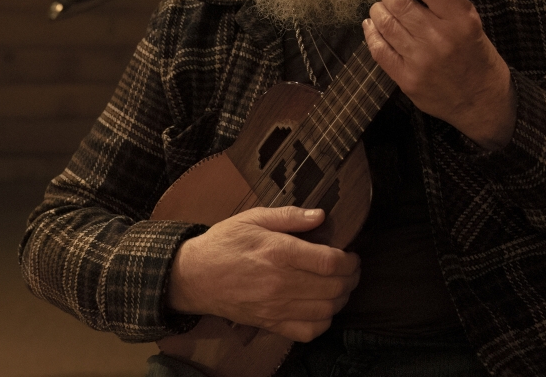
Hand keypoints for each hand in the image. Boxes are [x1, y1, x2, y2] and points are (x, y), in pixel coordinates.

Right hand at [166, 206, 360, 341]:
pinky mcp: (270, 323)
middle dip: (351, 278)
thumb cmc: (224, 243)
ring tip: (340, 285)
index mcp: (279, 252)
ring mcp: (276, 307)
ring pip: (326, 310)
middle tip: (351, 268)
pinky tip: (322, 307)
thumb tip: (321, 215)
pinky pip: (309, 331)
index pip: (330, 262)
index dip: (349, 260)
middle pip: (334, 288)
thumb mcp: (254, 218)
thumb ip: (290, 216)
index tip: (351, 254)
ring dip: (341, 299)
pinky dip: (324, 321)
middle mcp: (281, 283)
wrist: (194, 276)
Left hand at [362, 0, 515, 149]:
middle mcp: (441, 37)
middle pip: (400, 3)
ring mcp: (422, 60)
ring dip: (378, 11)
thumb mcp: (470, 21)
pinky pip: (379, 50)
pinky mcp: (407, 79)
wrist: (482, 101)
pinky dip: (371, 34)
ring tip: (381, 9)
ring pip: (385, 24)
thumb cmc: (476, 55)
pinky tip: (372, 27)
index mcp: (462, 18)